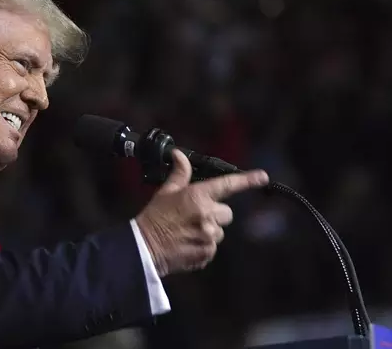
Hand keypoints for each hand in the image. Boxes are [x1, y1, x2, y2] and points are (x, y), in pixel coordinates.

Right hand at [136, 149, 268, 275]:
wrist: (144, 247)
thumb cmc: (155, 217)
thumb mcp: (166, 192)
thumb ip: (179, 174)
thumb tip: (179, 155)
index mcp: (197, 196)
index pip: (227, 185)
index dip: (247, 180)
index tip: (262, 176)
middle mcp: (207, 215)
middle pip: (227, 213)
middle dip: (215, 214)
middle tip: (195, 216)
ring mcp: (208, 235)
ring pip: (220, 231)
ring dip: (209, 231)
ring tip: (188, 232)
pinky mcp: (207, 252)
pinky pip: (212, 247)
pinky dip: (203, 246)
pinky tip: (187, 243)